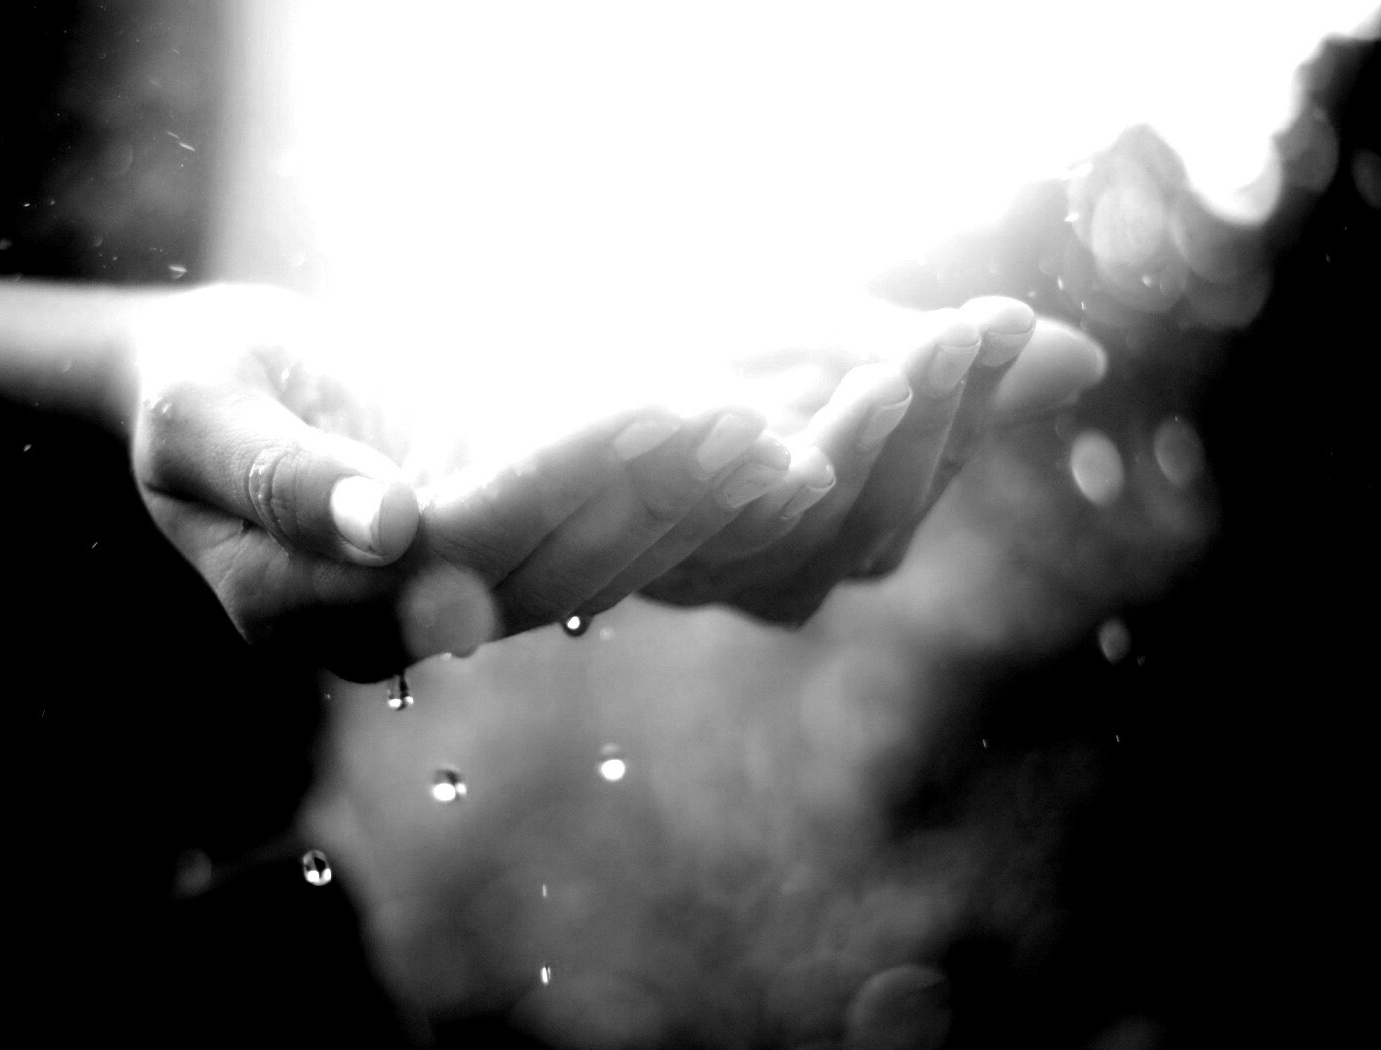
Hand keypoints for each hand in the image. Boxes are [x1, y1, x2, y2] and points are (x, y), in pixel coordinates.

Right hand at [126, 285, 798, 679]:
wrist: (212, 396)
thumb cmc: (187, 393)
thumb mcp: (195, 420)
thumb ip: (277, 479)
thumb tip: (387, 530)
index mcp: (302, 605)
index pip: (460, 544)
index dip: (565, 479)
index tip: (660, 411)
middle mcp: (385, 626)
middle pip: (543, 568)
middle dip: (656, 497)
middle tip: (760, 428)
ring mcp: (441, 604)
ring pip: (584, 571)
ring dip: (687, 511)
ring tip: (779, 444)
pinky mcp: (488, 568)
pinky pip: (589, 552)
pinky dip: (669, 507)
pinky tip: (747, 457)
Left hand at [638, 297, 1107, 622]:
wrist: (585, 400)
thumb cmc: (732, 369)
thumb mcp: (851, 349)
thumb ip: (950, 368)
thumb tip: (1089, 359)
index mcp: (856, 525)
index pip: (928, 470)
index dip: (971, 401)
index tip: (1001, 320)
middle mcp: (791, 567)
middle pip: (875, 513)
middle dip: (922, 419)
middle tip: (952, 332)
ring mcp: (711, 566)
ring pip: (796, 527)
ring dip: (845, 447)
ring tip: (881, 370)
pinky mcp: (631, 550)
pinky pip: (682, 526)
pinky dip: (711, 472)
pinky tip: (733, 417)